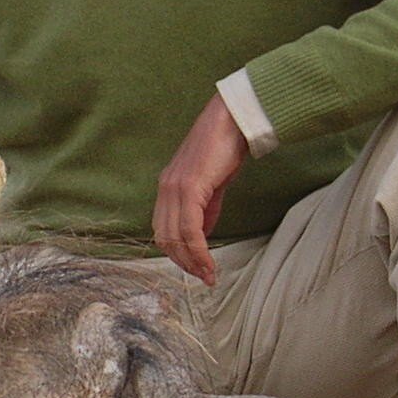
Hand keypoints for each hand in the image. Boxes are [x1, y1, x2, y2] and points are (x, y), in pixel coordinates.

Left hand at [154, 93, 247, 285]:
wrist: (233, 119)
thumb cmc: (225, 147)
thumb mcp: (212, 185)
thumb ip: (205, 209)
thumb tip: (203, 235)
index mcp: (167, 187)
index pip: (164, 230)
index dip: (178, 254)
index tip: (197, 269)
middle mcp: (165, 188)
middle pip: (165, 239)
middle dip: (184, 263)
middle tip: (204, 278)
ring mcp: (174, 187)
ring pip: (175, 237)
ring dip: (192, 262)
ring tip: (209, 275)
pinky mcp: (189, 187)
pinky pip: (190, 229)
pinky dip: (199, 251)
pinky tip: (209, 262)